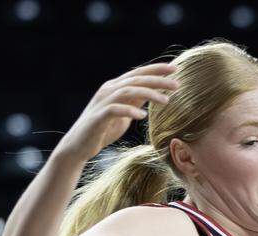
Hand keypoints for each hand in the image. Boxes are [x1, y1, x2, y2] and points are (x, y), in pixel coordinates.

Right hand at [55, 63, 178, 163]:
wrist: (80, 145)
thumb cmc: (105, 128)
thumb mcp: (125, 112)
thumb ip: (136, 100)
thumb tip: (155, 93)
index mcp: (115, 87)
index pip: (138, 73)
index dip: (156, 69)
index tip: (176, 68)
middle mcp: (108, 90)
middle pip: (136, 80)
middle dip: (157, 80)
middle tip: (177, 84)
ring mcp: (102, 102)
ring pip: (127, 91)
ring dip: (148, 94)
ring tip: (166, 101)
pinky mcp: (98, 117)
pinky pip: (115, 110)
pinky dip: (129, 110)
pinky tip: (142, 115)